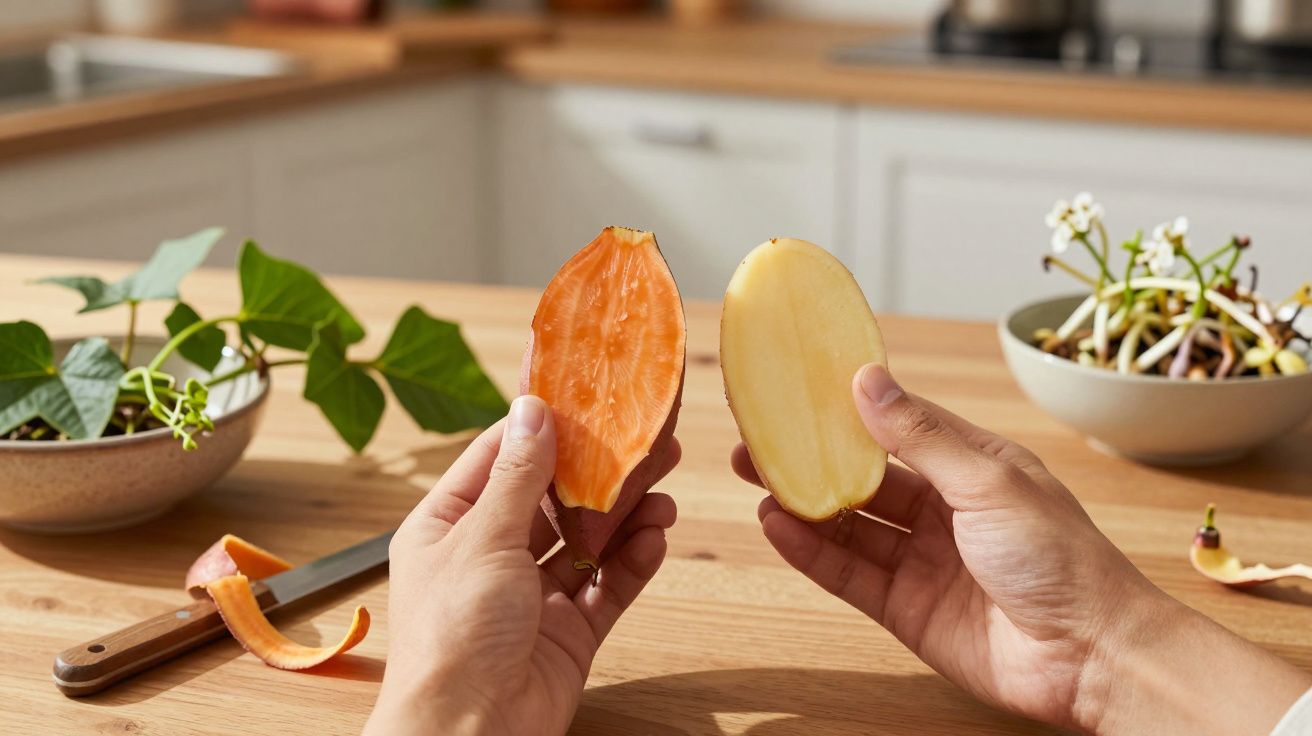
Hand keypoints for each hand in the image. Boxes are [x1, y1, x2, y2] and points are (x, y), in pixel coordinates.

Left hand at [366, 395, 678, 735]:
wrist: (469, 735)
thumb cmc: (452, 639)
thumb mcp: (482, 539)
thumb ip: (517, 475)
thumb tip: (532, 410)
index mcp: (450, 527)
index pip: (501, 459)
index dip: (544, 429)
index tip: (588, 399)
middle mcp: (490, 556)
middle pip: (553, 499)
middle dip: (601, 473)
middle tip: (650, 444)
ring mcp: (531, 596)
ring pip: (587, 541)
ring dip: (626, 517)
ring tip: (663, 495)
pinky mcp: (567, 632)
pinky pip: (606, 587)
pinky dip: (632, 563)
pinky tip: (654, 540)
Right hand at [733, 364, 1310, 734]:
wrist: (1090, 656)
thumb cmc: (1061, 557)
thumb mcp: (987, 481)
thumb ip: (919, 436)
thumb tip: (869, 380)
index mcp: (973, 467)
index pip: (899, 426)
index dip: (851, 408)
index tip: (803, 387)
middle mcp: (944, 510)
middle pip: (864, 476)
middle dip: (813, 457)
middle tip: (761, 437)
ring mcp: (923, 560)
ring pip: (849, 525)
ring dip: (803, 502)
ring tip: (756, 478)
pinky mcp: (906, 608)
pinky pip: (848, 573)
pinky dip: (810, 551)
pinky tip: (776, 527)